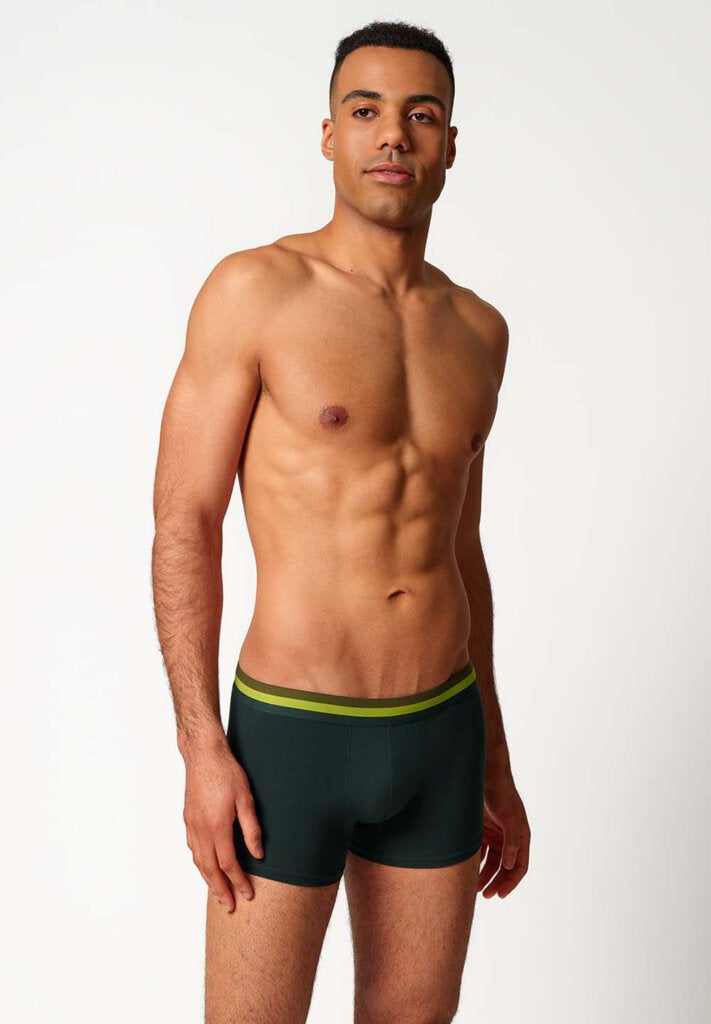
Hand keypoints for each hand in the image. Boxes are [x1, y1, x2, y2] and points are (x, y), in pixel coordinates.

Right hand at [182, 737, 263, 911]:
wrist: (203, 755)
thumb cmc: (227, 773)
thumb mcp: (246, 799)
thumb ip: (252, 829)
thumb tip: (258, 855)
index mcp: (217, 827)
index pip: (229, 864)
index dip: (239, 882)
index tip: (247, 895)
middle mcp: (201, 830)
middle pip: (210, 869)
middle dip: (221, 890)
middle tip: (228, 907)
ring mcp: (192, 825)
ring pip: (199, 861)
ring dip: (208, 880)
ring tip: (217, 894)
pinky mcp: (188, 819)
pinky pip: (193, 849)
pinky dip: (200, 863)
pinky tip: (205, 867)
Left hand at [477, 768, 529, 898]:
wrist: (485, 773)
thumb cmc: (501, 793)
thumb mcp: (509, 817)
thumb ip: (511, 841)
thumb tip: (510, 865)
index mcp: (521, 837)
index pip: (519, 866)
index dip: (511, 882)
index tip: (500, 894)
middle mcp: (509, 838)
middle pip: (504, 867)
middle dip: (496, 882)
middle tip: (485, 896)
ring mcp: (495, 834)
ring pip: (490, 862)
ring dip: (484, 875)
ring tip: (473, 888)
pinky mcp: (482, 830)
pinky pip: (480, 851)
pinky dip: (474, 862)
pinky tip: (465, 870)